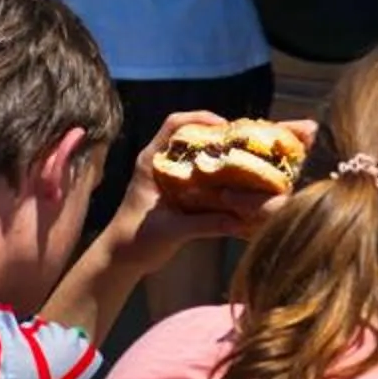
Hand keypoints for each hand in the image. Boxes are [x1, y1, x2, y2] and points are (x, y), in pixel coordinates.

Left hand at [108, 111, 318, 268]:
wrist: (121, 259)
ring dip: (228, 155)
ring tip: (256, 156)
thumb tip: (240, 221)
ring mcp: (173, 177)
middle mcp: (163, 163)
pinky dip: (226, 176)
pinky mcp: (182, 192)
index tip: (227, 127)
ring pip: (204, 155)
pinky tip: (246, 181)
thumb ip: (204, 224)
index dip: (201, 119)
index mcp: (152, 162)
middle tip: (254, 141)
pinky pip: (208, 176)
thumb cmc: (135, 241)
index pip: (175, 125)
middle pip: (196, 136)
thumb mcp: (171, 232)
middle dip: (226, 135)